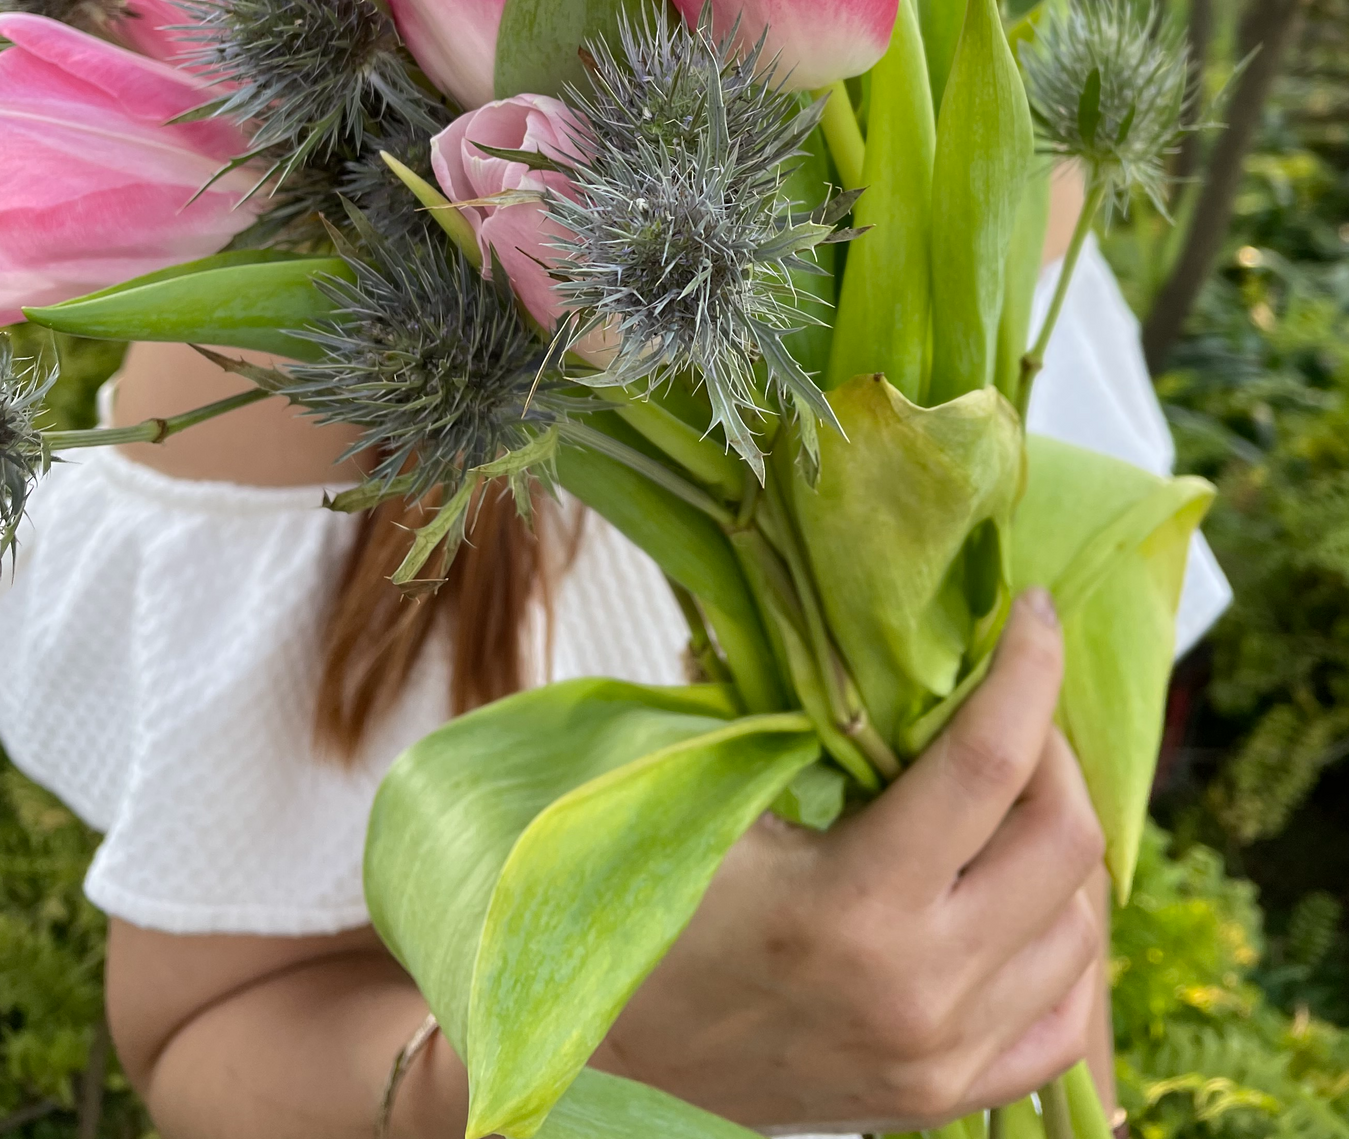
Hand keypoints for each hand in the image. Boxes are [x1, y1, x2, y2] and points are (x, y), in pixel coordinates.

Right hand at [599, 589, 1105, 1131]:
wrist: (616, 1054)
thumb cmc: (656, 910)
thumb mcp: (717, 801)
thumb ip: (802, 719)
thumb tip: (874, 627)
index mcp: (857, 905)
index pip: (988, 764)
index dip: (1028, 669)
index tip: (1034, 609)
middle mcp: (922, 990)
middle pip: (1064, 840)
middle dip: (1056, 749)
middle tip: (1014, 708)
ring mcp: (944, 1057)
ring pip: (1083, 929)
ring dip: (1061, 845)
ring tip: (1012, 799)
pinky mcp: (948, 1097)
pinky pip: (1068, 1020)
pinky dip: (1063, 945)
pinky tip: (1022, 898)